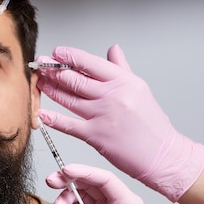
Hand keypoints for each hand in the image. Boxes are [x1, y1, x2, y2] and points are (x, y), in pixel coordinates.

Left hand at [36, 45, 203, 201]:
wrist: (163, 155)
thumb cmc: (152, 125)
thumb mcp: (140, 89)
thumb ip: (122, 68)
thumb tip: (113, 49)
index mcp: (124, 81)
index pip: (90, 63)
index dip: (69, 56)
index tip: (56, 52)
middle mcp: (113, 95)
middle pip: (76, 79)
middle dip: (54, 70)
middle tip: (41, 65)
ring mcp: (103, 115)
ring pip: (69, 98)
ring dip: (51, 89)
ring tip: (40, 83)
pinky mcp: (96, 135)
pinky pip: (69, 125)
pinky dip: (53, 119)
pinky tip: (42, 113)